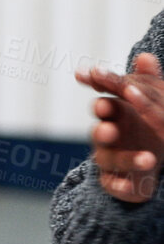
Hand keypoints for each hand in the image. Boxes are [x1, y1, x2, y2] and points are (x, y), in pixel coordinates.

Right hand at [76, 52, 163, 202]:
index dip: (98, 101)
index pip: (103, 104)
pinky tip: (134, 187)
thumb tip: (145, 57)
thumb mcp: (147, 103)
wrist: (148, 160)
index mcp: (114, 115)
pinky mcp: (116, 183)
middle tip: (111, 127)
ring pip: (109, 159)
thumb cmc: (143, 128)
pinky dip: (124, 186)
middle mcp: (107, 136)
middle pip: (98, 132)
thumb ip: (145, 82)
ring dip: (127, 159)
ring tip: (150, 158)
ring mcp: (110, 159)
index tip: (94, 88)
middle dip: (103, 130)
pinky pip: (116, 185)